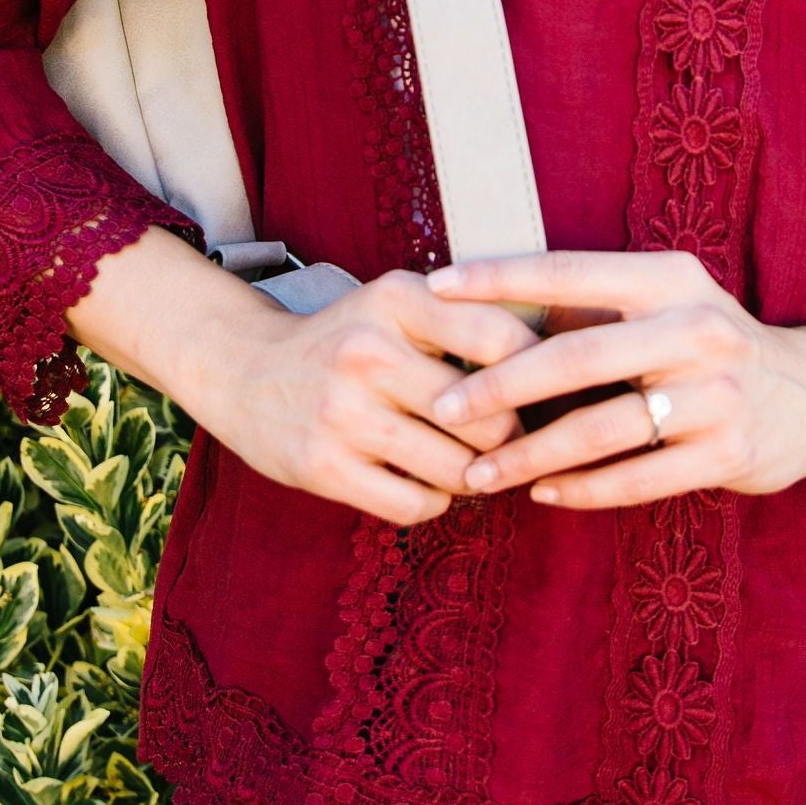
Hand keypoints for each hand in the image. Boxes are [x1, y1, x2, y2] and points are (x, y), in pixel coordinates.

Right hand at [69, 231, 537, 526]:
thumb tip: (563, 359)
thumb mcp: (397, 304)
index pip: (502, 340)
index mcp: (396, 299)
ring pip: (457, 469)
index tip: (545, 390)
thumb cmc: (347, 339)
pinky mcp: (321, 466)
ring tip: (468, 464)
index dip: (539, 374)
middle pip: (489, 417)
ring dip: (473, 476)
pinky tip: (424, 483)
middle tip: (508, 441)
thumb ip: (468, 319)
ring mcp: (341, 412)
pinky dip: (433, 502)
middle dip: (509, 437)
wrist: (243, 370)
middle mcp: (367, 351)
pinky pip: (415, 505)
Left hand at [422, 250, 805, 508]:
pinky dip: (584, 489)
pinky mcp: (730, 454)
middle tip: (446, 406)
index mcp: (669, 280)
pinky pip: (638, 479)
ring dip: (533, 455)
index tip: (435, 287)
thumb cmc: (707, 345)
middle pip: (578, 357)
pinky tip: (543, 494)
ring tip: (481, 473)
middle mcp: (697, 329)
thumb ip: (593, 308)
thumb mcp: (665, 303)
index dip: (500, 278)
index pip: (569, 271)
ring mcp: (719, 395)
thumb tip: (488, 312)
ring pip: (603, 429)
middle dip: (502, 385)